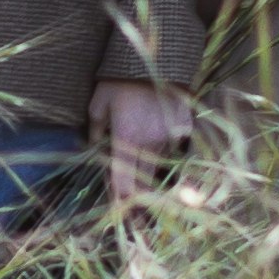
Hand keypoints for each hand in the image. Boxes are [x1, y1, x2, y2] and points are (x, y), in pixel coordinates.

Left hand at [90, 77, 193, 212]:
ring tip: (150, 190)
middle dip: (140, 202)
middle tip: (137, 221)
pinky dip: (167, 154)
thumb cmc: (120, 81)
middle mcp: (150, 143)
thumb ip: (96, 131)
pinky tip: (162, 150)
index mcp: (126, 140)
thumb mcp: (99, 104)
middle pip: (145, 183)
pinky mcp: (185, 129)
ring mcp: (170, 137)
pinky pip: (175, 150)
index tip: (119, 215)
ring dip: (153, 177)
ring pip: (160, 168)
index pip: (124, 182)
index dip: (121, 202)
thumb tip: (93, 150)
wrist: (158, 57)